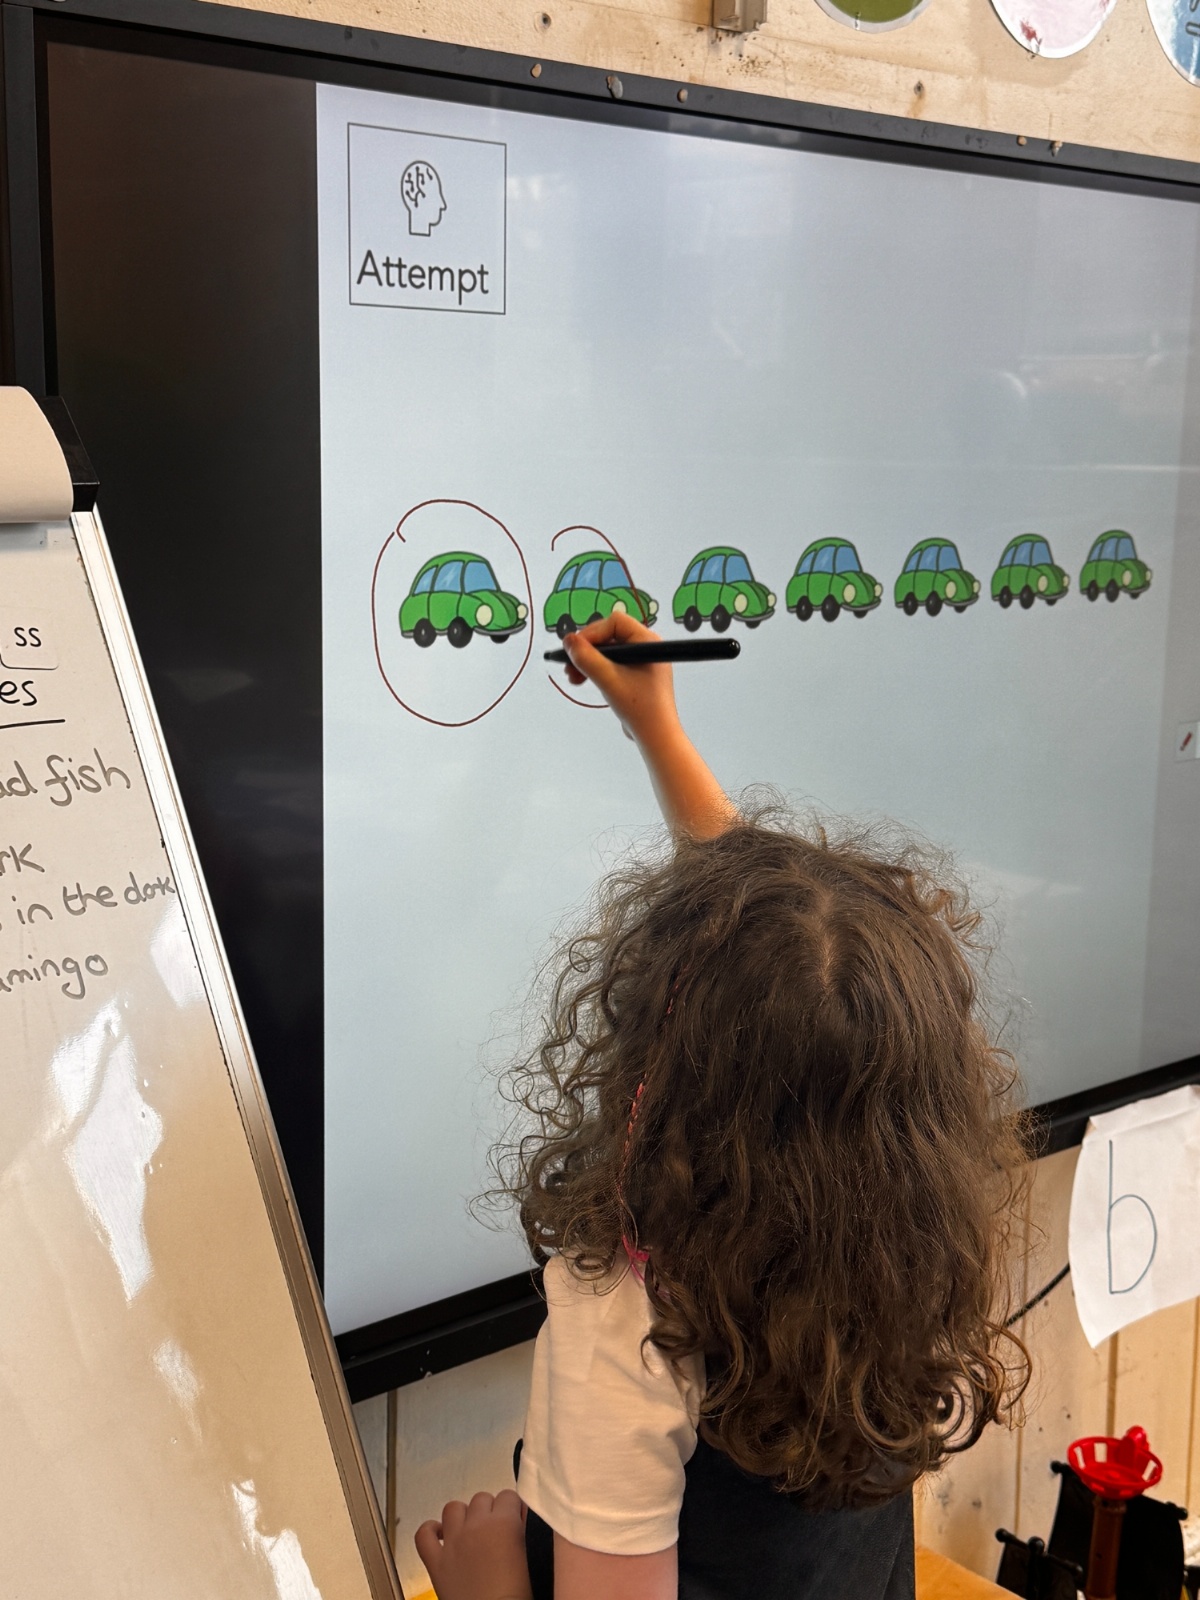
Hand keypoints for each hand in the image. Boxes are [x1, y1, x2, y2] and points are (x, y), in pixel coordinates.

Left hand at [414, 1491, 532, 1599]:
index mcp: (504, 1523)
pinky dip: (430, 1531)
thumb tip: (522, 1515)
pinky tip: (441, 1536)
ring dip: (463, 1516)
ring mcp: (453, 1542)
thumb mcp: (534, 1557)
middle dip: (489, 1511)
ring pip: (453, 1508)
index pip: (509, 1496)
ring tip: (471, 1531)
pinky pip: (424, 1534)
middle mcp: (476, 1526)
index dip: (513, 1509)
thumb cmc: (519, 1595)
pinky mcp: (436, 1562)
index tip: (516, 1521)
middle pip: (481, 1499)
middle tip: (496, 1532)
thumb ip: (528, 1530)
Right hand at [562, 611, 680, 750]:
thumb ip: (587, 659)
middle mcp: (645, 647)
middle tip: (570, 664)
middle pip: (608, 636)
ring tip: (573, 676)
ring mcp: (640, 661)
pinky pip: (610, 664)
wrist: (656, 737)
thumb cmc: (642, 709)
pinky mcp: (634, 675)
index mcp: (647, 641)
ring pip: (607, 651)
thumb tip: (569, 641)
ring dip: (588, 661)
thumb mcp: (609, 680)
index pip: (614, 623)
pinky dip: (595, 670)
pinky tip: (582, 680)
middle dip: (587, 650)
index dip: (592, 633)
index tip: (575, 649)